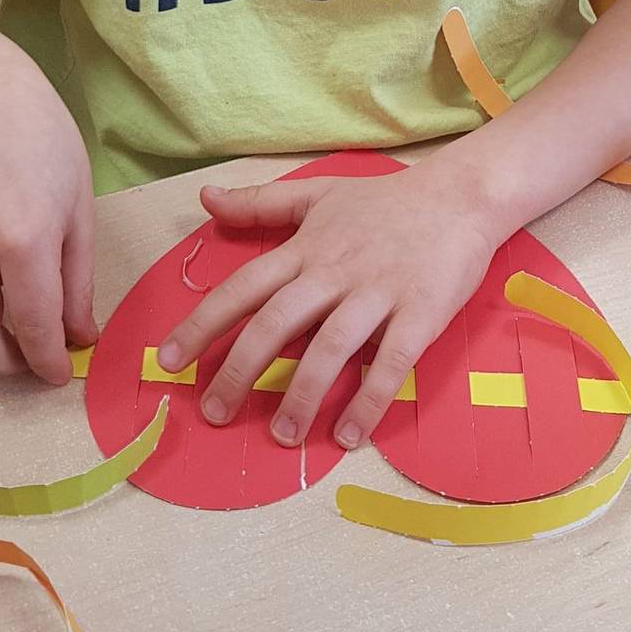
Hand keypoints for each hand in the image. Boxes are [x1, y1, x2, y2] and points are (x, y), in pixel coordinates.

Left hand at [157, 167, 500, 448]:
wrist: (461, 195)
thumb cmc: (386, 201)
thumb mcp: (318, 194)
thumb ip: (260, 203)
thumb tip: (203, 199)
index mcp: (307, 248)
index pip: (244, 287)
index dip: (203, 324)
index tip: (169, 361)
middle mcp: (335, 272)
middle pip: (276, 324)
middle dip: (240, 371)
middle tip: (214, 412)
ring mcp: (378, 293)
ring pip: (330, 349)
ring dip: (301, 396)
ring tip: (282, 436)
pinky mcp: (420, 313)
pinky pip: (390, 362)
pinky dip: (368, 400)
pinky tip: (349, 434)